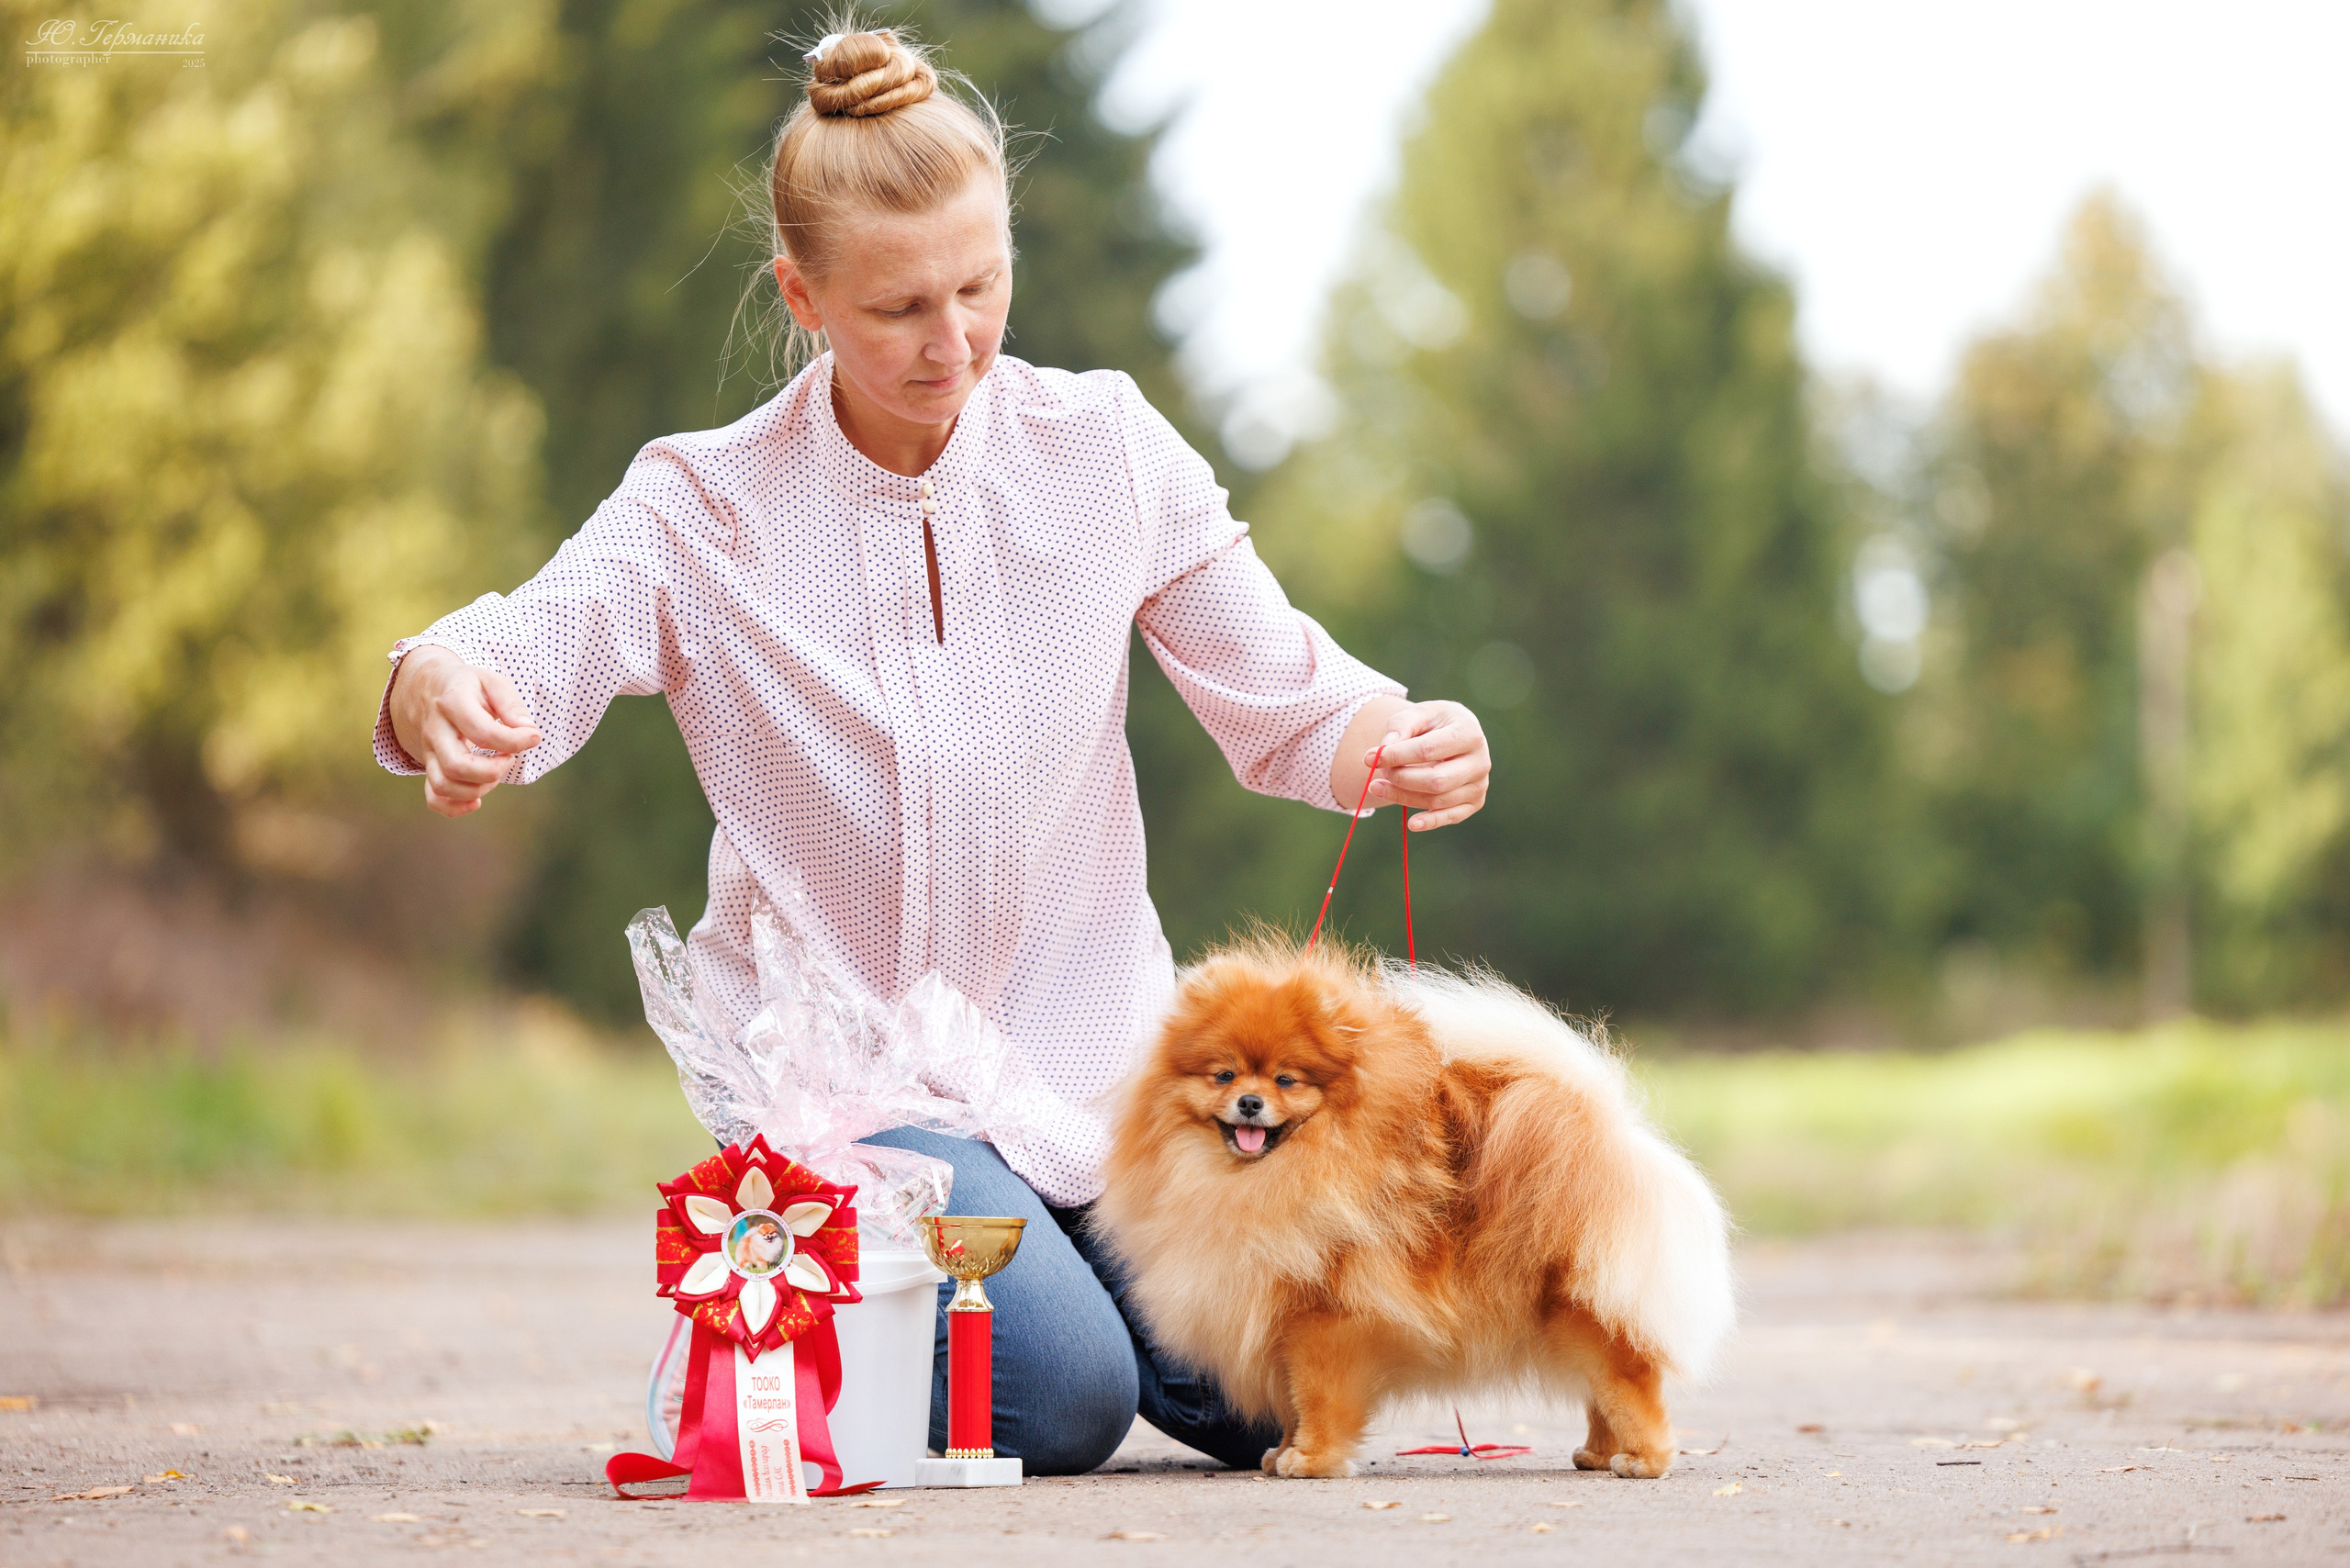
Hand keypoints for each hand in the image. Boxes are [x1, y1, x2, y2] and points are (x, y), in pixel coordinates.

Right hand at [387, 646, 540, 818]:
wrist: (428, 687)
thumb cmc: (469, 686)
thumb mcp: (492, 681)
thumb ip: (511, 704)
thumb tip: (528, 731)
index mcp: (453, 703)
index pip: (484, 733)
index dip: (515, 741)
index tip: (533, 736)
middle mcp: (435, 730)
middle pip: (457, 766)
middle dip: (493, 771)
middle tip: (509, 757)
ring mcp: (428, 751)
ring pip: (444, 785)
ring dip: (478, 789)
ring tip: (496, 771)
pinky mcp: (428, 766)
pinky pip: (433, 798)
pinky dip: (455, 807)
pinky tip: (477, 799)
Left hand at [1335, 697, 1489, 830]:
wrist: (1451, 734)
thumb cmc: (1432, 723)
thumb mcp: (1417, 713)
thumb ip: (1399, 727)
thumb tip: (1380, 753)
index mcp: (1469, 733)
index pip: (1427, 750)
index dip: (1396, 756)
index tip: (1369, 758)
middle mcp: (1480, 761)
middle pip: (1435, 780)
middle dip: (1401, 778)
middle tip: (1380, 772)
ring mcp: (1479, 784)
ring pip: (1437, 799)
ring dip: (1403, 796)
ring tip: (1376, 787)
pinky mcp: (1474, 802)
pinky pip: (1451, 817)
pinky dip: (1430, 822)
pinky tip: (1411, 824)